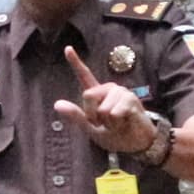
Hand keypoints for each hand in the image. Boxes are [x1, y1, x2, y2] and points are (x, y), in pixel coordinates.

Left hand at [56, 41, 159, 157]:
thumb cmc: (115, 135)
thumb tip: (56, 104)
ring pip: (101, 108)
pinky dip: (116, 124)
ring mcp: (120, 92)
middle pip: (88, 95)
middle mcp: (109, 89)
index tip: (68, 48)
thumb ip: (76, 116)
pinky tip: (126, 122)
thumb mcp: (91, 129)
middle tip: (106, 124)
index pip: (85, 76)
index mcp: (98, 94)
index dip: (75, 62)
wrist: (136, 144)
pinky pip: (113, 114)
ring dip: (108, 123)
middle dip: (93, 116)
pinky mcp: (130, 99)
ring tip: (118, 123)